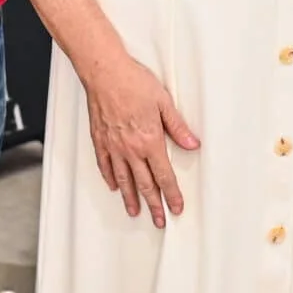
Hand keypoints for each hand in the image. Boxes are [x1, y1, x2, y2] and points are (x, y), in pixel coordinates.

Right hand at [79, 52, 200, 227]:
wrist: (105, 72)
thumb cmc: (133, 82)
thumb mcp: (163, 103)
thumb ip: (178, 127)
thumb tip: (192, 144)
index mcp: (150, 140)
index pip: (164, 175)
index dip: (171, 194)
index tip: (176, 208)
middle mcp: (131, 149)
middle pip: (144, 183)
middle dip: (153, 204)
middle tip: (159, 220)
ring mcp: (113, 146)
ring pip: (123, 179)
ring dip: (130, 198)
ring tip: (135, 211)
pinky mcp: (100, 139)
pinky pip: (105, 165)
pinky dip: (110, 178)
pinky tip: (114, 186)